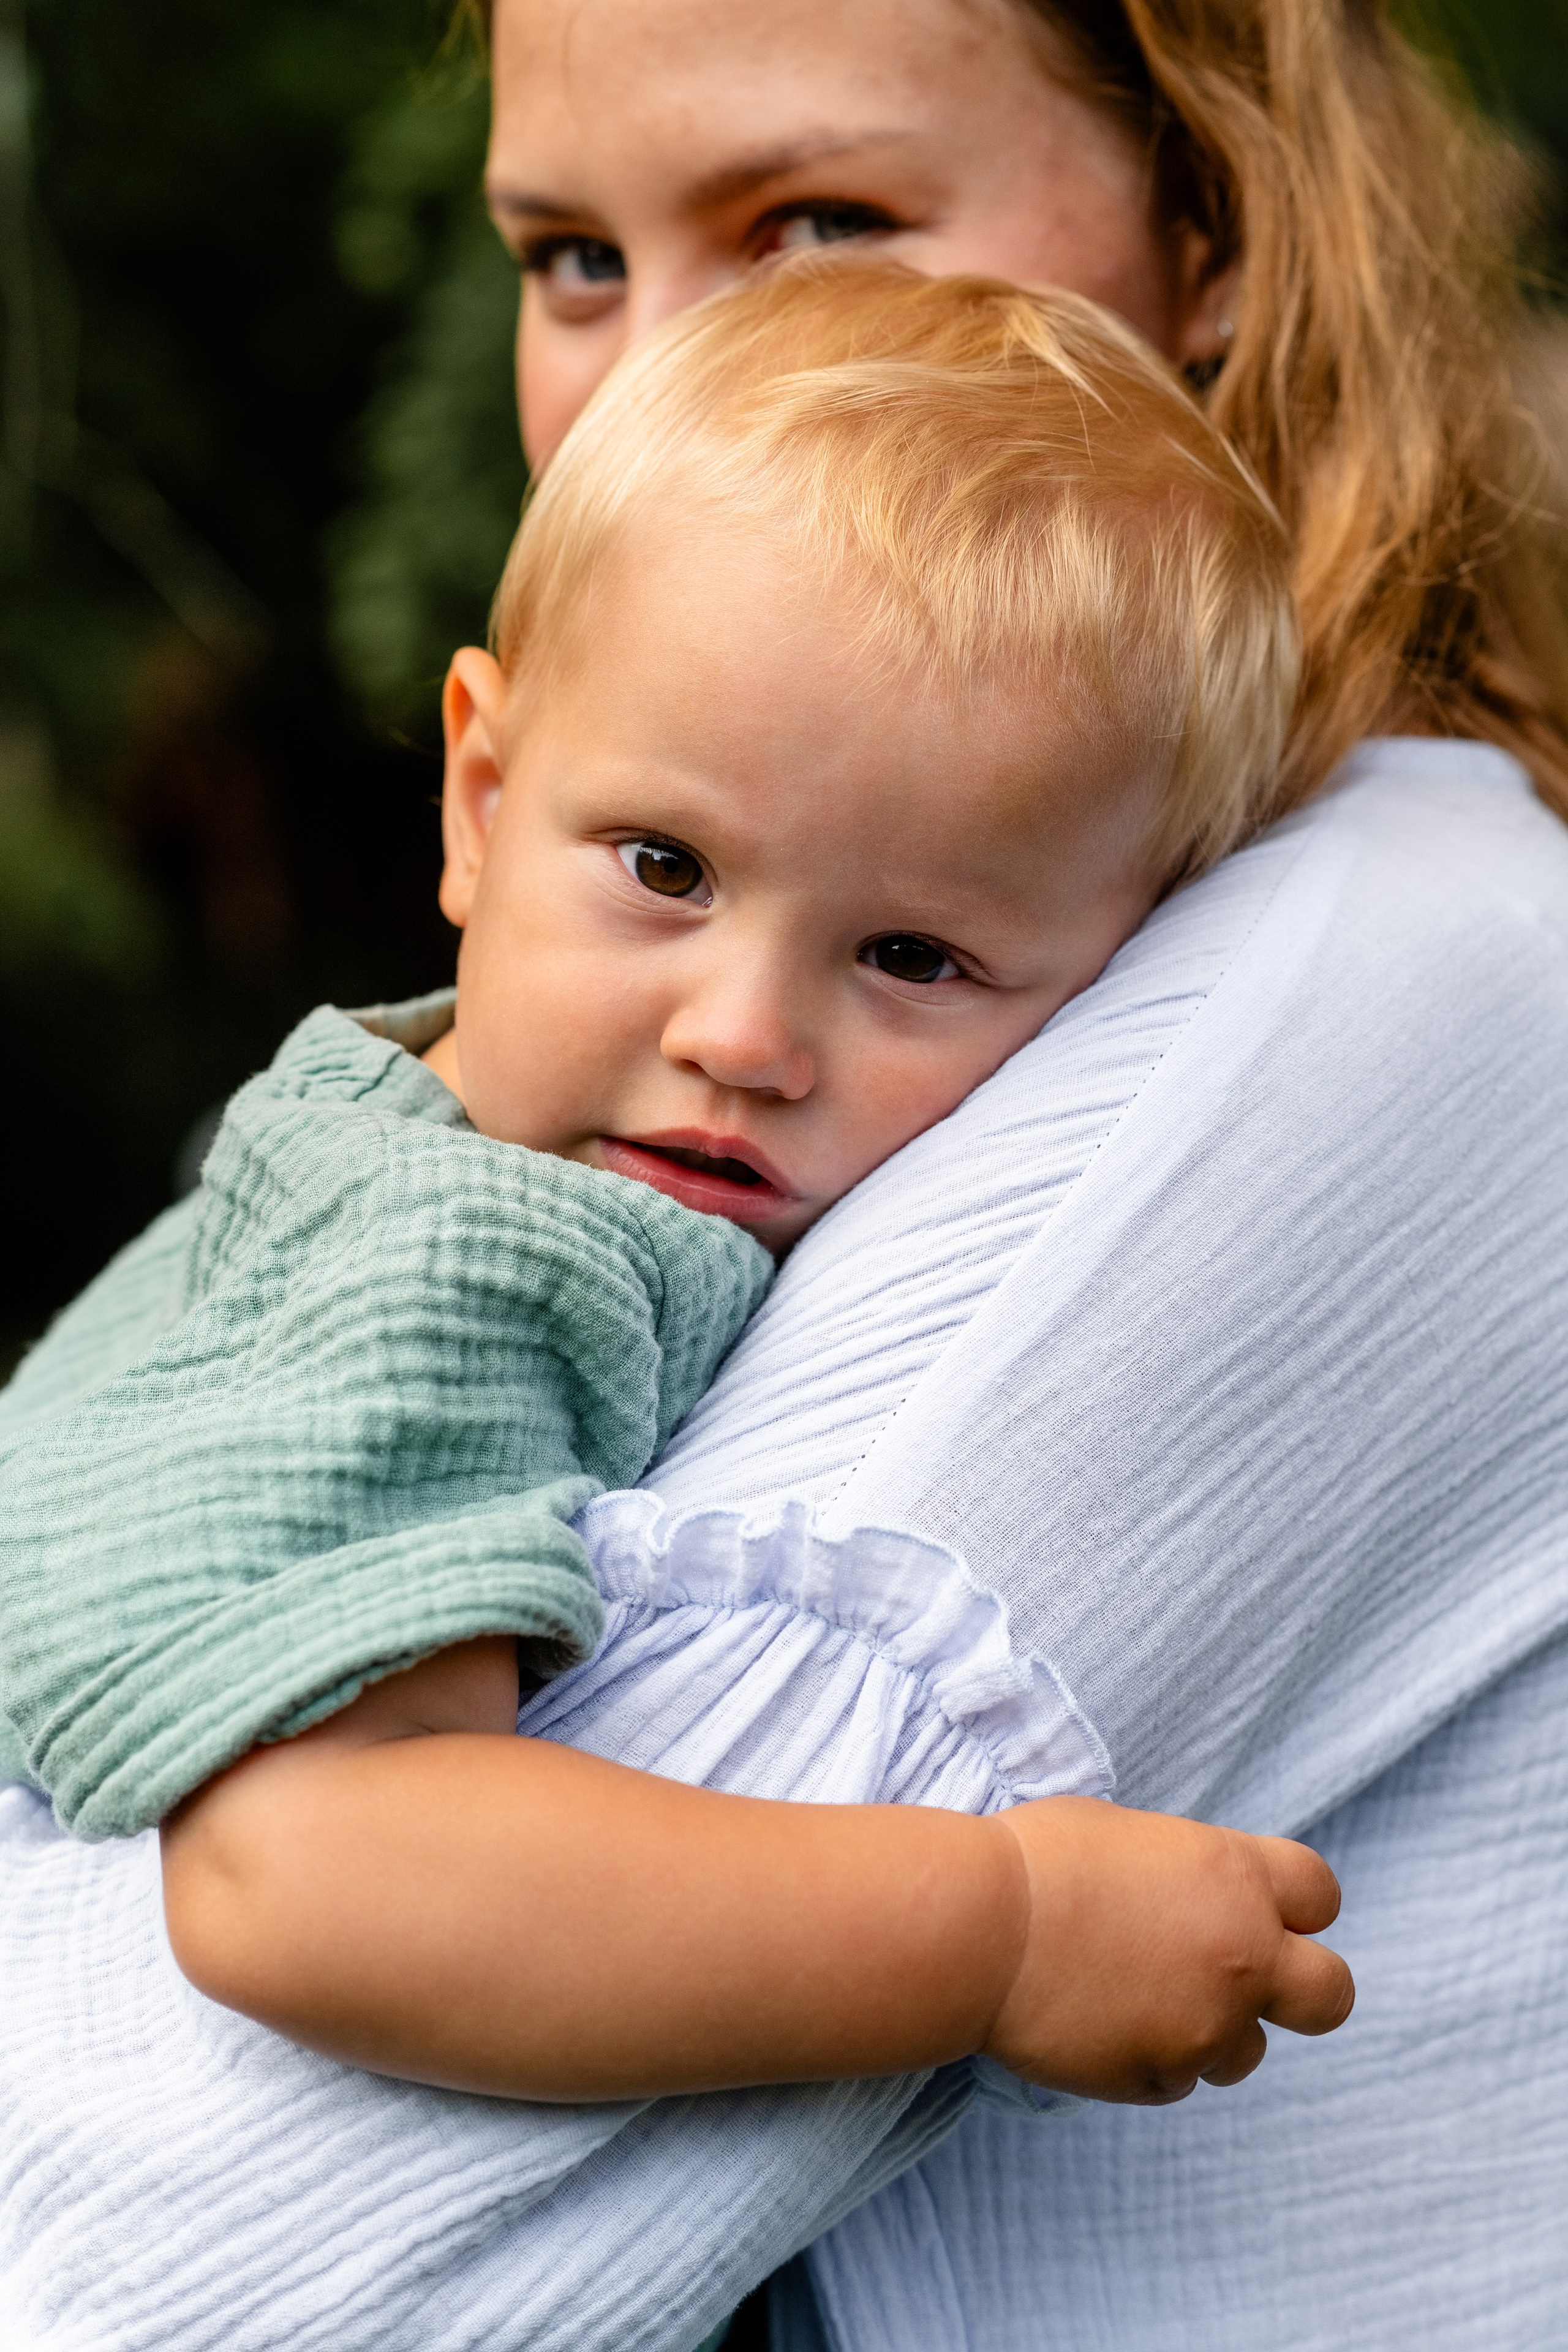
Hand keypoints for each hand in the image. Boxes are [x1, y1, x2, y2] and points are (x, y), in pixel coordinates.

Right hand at [982, 1797, 1352, 2104]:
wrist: (980, 1929)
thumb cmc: (1040, 1863)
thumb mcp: (1133, 1839)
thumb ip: (1191, 1877)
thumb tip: (1199, 1901)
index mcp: (1234, 1877)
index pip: (1321, 1893)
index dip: (1295, 1906)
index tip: (1261, 1910)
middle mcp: (1241, 1956)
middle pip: (1330, 1994)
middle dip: (1302, 1991)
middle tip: (1249, 1982)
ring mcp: (1206, 2026)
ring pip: (1246, 2052)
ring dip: (1209, 2031)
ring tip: (1134, 1995)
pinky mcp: (1159, 2078)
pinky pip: (1177, 2079)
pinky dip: (1149, 2058)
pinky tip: (1097, 2021)